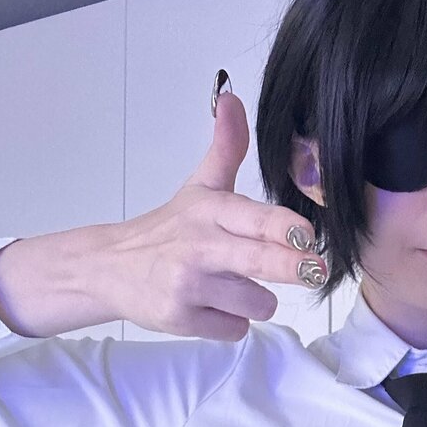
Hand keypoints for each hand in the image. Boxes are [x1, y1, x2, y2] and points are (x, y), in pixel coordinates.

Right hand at [109, 88, 326, 340]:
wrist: (111, 267)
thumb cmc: (170, 229)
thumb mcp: (200, 186)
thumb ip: (226, 148)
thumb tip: (232, 97)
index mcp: (210, 210)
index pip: (255, 218)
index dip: (287, 229)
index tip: (309, 237)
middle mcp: (200, 246)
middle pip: (261, 261)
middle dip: (295, 268)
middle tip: (315, 271)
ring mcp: (189, 285)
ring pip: (256, 302)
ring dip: (255, 301)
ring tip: (232, 288)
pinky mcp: (181, 318)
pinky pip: (235, 329)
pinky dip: (230, 323)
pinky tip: (211, 307)